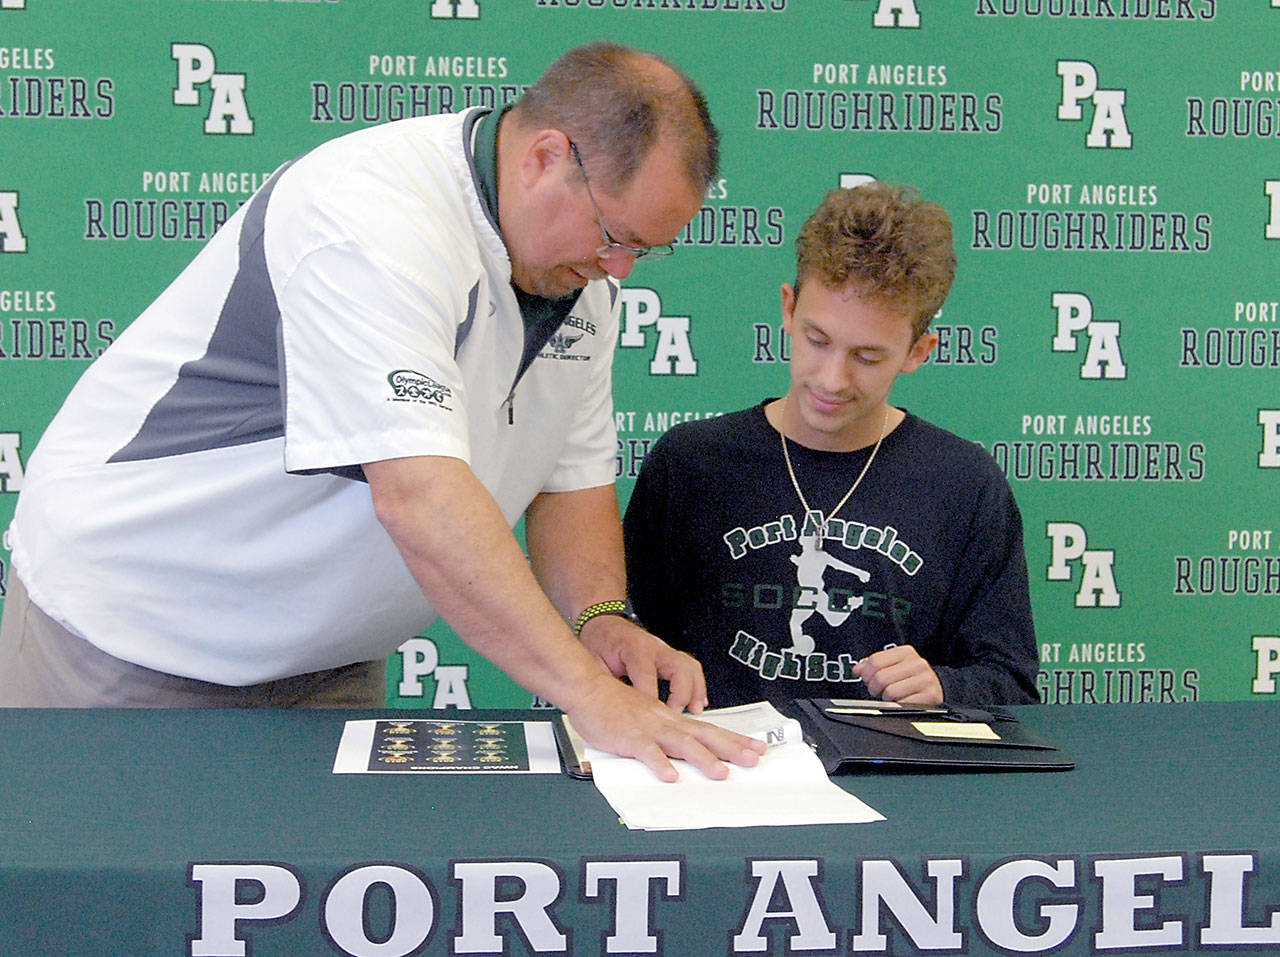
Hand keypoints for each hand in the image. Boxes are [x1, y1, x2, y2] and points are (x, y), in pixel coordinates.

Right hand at [565, 675, 765, 781]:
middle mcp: (665, 721)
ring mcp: (649, 728)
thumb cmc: (613, 705)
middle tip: (754, 760)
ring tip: (720, 773)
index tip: (756, 748)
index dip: (734, 740)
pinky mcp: (629, 737)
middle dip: (731, 748)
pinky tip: (670, 776)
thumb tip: (680, 758)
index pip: (709, 729)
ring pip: (681, 744)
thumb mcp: (646, 718)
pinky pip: (646, 752)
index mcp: (670, 718)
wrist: (588, 688)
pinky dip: (659, 763)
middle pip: (704, 736)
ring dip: (702, 759)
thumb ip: (663, 736)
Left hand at [577, 615, 708, 712]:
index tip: (652, 718)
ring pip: (690, 667)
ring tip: (694, 711)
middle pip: (679, 668)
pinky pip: (691, 669)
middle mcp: (654, 647)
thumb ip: (602, 682)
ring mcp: (664, 650)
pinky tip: (697, 702)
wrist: (604, 623)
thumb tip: (607, 707)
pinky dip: (697, 686)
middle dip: (680, 694)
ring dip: (695, 690)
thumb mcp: (594, 661)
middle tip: (675, 715)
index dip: (650, 699)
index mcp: (633, 648)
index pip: (647, 675)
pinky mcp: (669, 656)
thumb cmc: (599, 641)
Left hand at [853, 645, 943, 705]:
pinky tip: (901, 702)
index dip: (866, 674)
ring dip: (886, 698)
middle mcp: (918, 663)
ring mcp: (926, 679)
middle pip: (881, 677)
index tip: (867, 679)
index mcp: (906, 652)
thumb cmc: (910, 679)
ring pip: (891, 691)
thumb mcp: (892, 666)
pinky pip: (903, 703)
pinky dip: (898, 706)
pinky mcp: (931, 696)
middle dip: (874, 688)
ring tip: (890, 696)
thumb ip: (873, 665)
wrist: (934, 689)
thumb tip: (857, 669)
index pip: (875, 661)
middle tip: (878, 691)